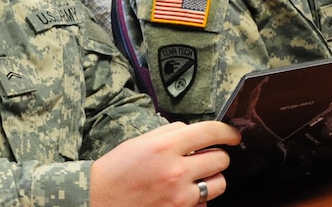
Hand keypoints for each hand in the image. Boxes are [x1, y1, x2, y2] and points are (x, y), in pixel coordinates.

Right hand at [90, 121, 240, 206]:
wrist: (99, 200)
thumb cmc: (117, 170)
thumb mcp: (140, 142)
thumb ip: (169, 134)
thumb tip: (192, 132)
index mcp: (165, 147)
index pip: (211, 132)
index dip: (228, 132)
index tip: (233, 135)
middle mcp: (176, 171)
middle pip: (221, 159)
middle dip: (216, 156)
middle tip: (204, 156)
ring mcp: (180, 196)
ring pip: (219, 184)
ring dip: (211, 178)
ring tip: (195, 176)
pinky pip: (204, 204)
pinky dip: (198, 199)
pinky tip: (181, 194)